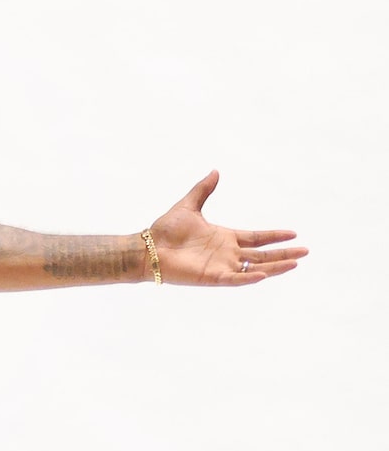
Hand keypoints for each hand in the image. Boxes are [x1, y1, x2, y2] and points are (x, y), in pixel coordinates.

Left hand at [149, 172, 304, 286]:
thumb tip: (215, 171)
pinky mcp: (210, 277)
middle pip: (262, 254)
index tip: (294, 233)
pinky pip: (234, 279)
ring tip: (295, 264)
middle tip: (305, 252)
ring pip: (255, 268)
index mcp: (225, 238)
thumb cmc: (164, 230)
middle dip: (283, 254)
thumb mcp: (189, 206)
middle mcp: (226, 253)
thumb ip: (203, 190)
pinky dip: (249, 278)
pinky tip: (264, 275)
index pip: (257, 238)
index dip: (274, 236)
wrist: (146, 248)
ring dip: (275, 267)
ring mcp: (220, 266)